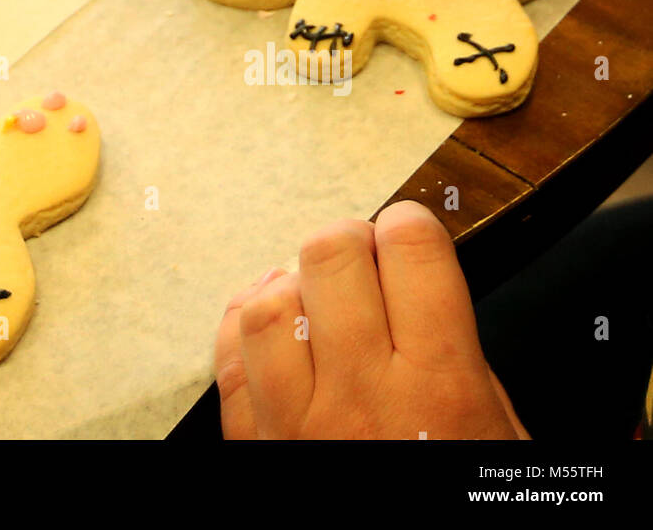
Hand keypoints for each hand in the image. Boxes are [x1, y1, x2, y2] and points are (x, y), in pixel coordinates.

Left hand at [215, 200, 528, 439]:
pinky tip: (271, 324)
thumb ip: (461, 357)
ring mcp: (296, 421)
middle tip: (366, 261)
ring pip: (268, 300)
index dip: (411, 228)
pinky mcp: (254, 446)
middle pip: (329, 254)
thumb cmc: (462, 508)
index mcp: (439, 391)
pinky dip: (244, 326)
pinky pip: (227, 357)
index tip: (412, 236)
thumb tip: (424, 283)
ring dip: (293, 284)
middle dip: (350, 242)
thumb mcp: (501, 440)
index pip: (410, 251)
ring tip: (317, 296)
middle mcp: (360, 396)